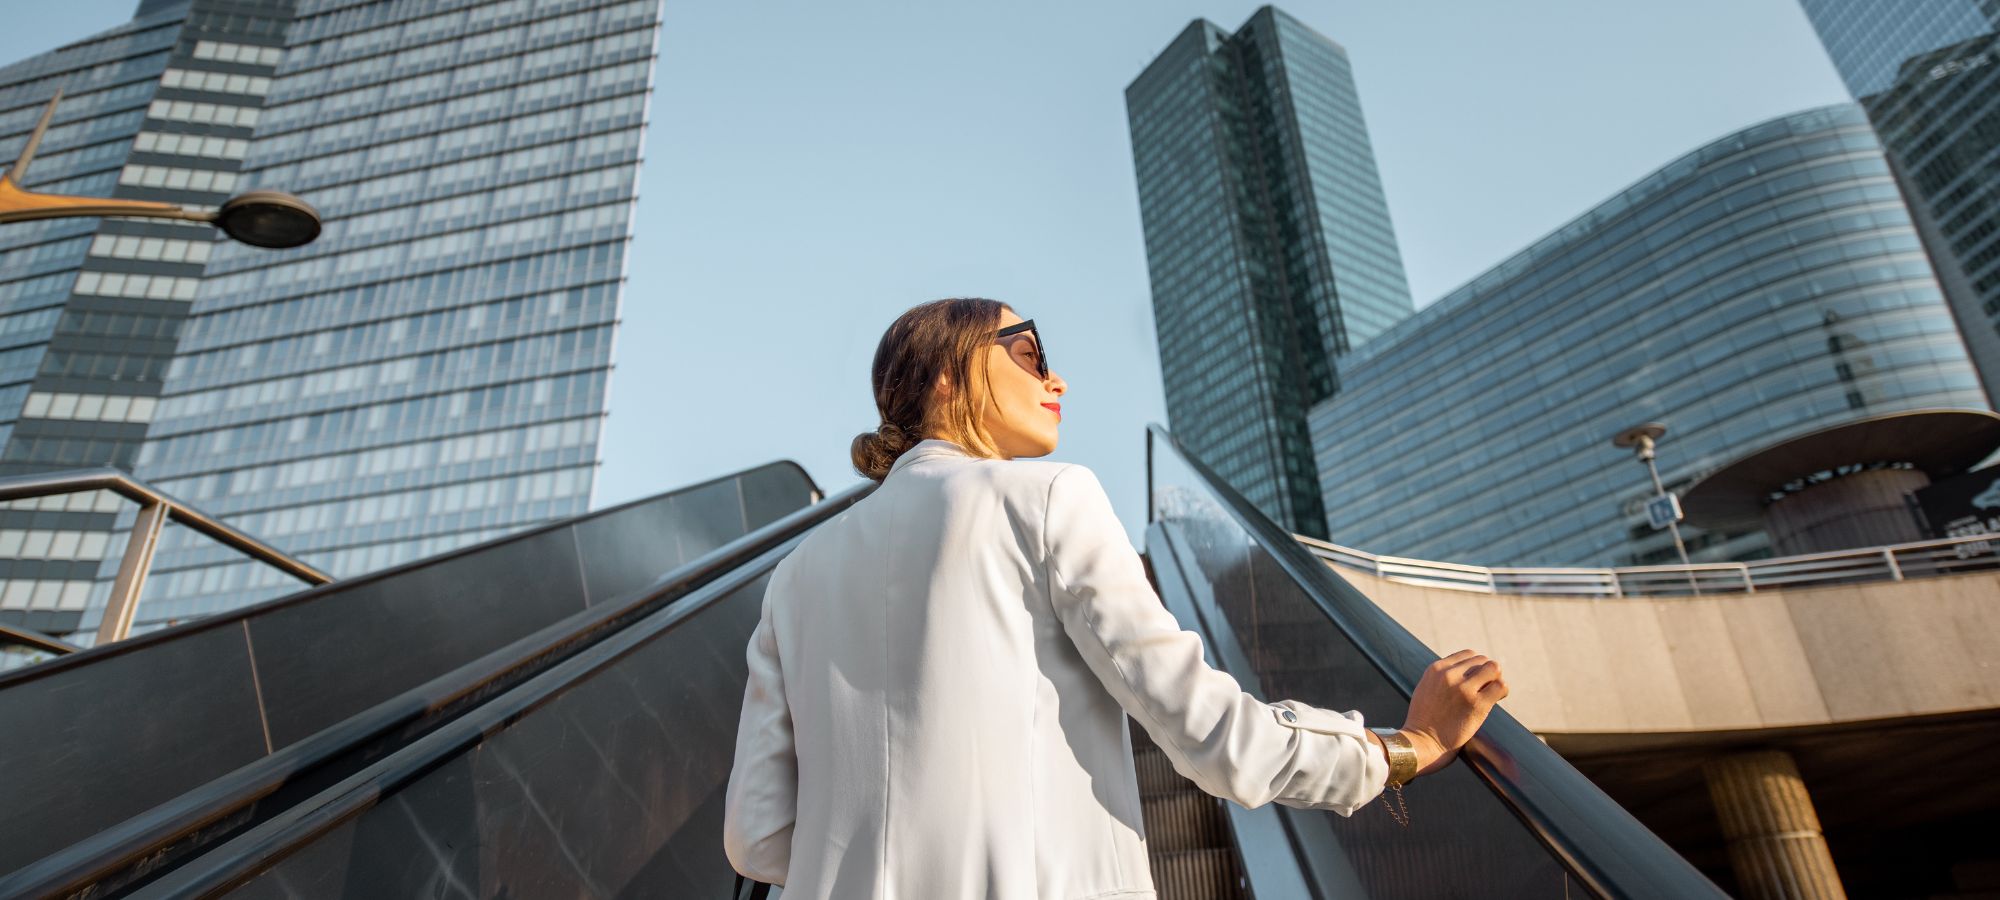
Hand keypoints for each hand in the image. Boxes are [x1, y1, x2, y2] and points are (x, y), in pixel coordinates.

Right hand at [1399, 649, 1507, 776]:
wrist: (1420, 743)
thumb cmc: (1423, 721)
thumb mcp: (1425, 689)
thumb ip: (1441, 678)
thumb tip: (1463, 673)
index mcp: (1436, 669)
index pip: (1468, 655)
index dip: (1476, 667)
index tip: (1476, 681)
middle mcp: (1449, 675)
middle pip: (1482, 660)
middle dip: (1486, 674)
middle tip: (1485, 690)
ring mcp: (1463, 688)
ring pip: (1493, 668)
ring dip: (1495, 680)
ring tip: (1492, 694)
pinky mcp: (1476, 704)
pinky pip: (1500, 686)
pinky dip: (1502, 691)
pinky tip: (1497, 699)